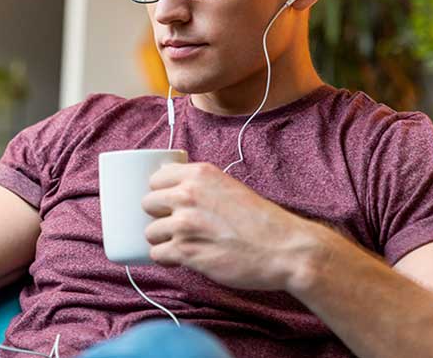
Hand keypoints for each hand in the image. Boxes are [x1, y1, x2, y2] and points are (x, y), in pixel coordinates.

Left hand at [141, 162, 323, 290]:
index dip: (161, 192)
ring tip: (183, 244)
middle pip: (148, 203)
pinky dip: (167, 259)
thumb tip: (170, 186)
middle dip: (160, 216)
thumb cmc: (260, 221)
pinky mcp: (186, 251)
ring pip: (150, 231)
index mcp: (199, 174)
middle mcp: (188, 194)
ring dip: (163, 240)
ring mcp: (185, 223)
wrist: (284, 249)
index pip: (156, 178)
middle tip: (178, 226)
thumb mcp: (228, 187)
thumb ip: (200, 185)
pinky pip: (157, 254)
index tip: (169, 203)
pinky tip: (182, 258)